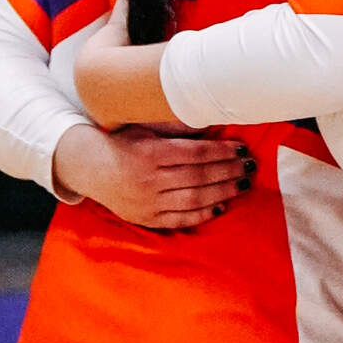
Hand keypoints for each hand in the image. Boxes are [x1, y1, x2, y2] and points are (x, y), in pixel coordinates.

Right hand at [54, 123, 253, 231]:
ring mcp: (148, 203)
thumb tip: (211, 122)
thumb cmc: (124, 142)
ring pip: (194, 199)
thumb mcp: (144, 127)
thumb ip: (175, 126)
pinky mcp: (148, 219)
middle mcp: (148, 180)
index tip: (241, 148)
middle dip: (229, 171)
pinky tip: (221, 205)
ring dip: (223, 192)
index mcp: (148, 153)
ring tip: (243, 183)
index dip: (222, 151)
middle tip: (250, 166)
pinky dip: (203, 213)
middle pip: (198, 177)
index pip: (194, 153)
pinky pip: (181, 220)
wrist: (92, 169)